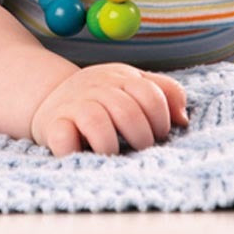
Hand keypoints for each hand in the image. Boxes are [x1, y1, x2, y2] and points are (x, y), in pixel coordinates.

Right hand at [30, 62, 188, 156]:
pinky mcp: (53, 124)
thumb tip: (183, 119)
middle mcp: (98, 88)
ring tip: (114, 155)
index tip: (160, 134)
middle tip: (140, 149)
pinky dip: (74, 149)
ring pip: (97, 123)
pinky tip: (82, 153)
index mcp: (122, 78)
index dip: (161, 120)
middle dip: (141, 137)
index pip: (150, 95)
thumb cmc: (102, 97)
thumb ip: (164, 93)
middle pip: (127, 111)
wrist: (51, 95)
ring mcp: (75, 105)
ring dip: (111, 146)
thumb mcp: (132, 85)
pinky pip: (63, 137)